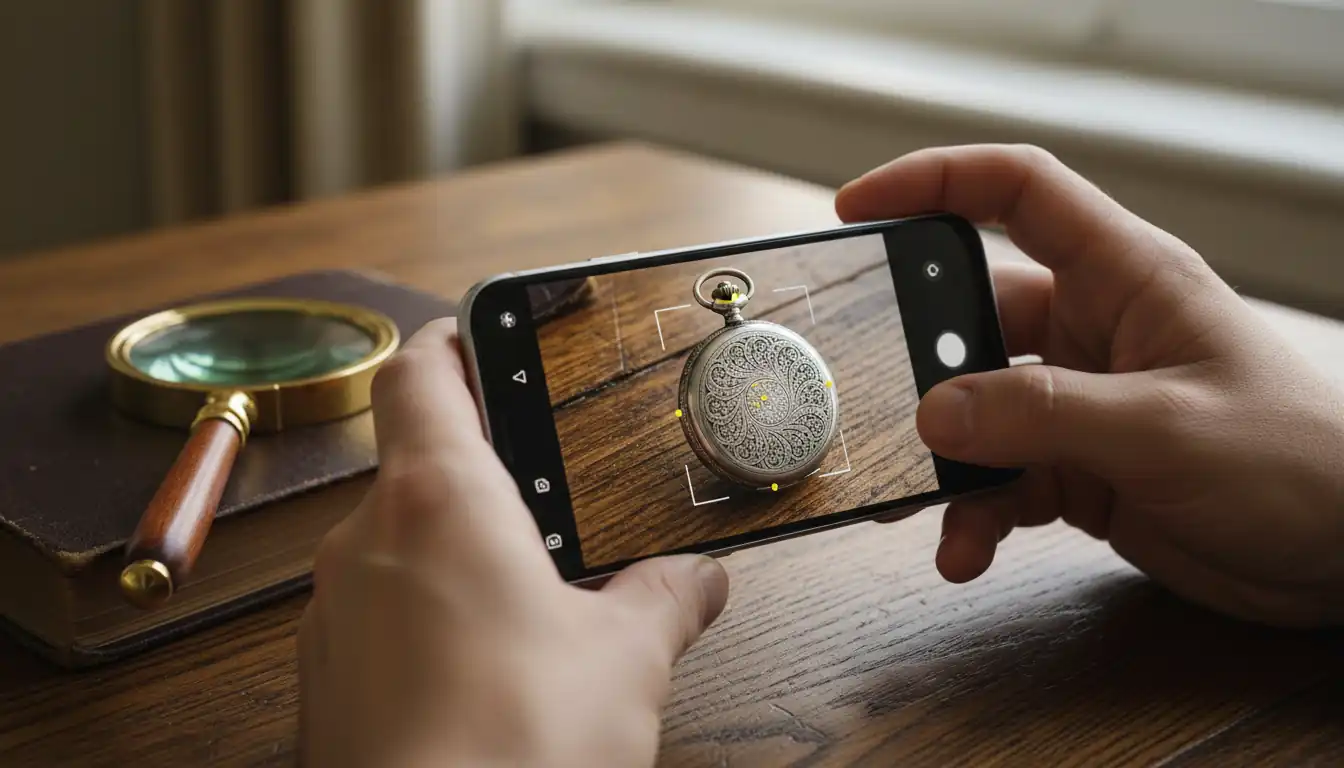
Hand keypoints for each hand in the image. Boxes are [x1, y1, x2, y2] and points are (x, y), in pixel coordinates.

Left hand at [297, 319, 729, 767]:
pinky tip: (482, 671)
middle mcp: (365, 543)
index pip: (420, 373)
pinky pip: (375, 618)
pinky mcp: (324, 682)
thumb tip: (699, 581)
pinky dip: (423, 620)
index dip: (448, 341)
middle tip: (538, 495)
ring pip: (392, 548)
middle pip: (411, 464)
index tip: (475, 333)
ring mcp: (332, 615)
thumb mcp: (624, 661)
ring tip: (525, 598)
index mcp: (440, 501)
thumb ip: (664, 602)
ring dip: (452, 556)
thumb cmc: (514, 748)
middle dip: (479, 476)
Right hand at [837, 144, 1343, 627]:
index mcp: (1125, 279)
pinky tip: (965, 553)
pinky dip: (974, 515)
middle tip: (874, 398)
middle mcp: (1094, 332)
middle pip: (974, 316)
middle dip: (920, 359)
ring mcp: (1082, 404)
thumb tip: (934, 415)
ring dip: (943, 458)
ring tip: (912, 500)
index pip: (1019, 194)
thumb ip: (1044, 415)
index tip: (857, 204)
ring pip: (977, 410)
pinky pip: (1000, 481)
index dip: (935, 181)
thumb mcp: (1165, 428)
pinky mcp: (1079, 470)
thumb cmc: (1300, 463)